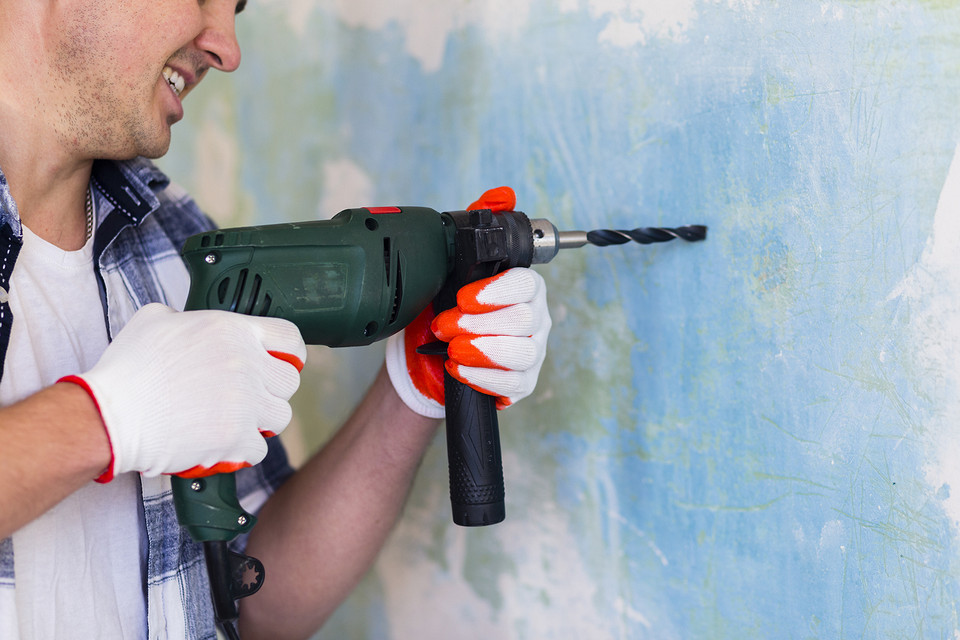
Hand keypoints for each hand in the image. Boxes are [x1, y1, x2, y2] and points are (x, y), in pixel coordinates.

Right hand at [59, 303, 305, 480]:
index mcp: (233, 331)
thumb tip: (190, 323)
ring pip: (281, 417)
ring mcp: (245, 403)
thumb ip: (186, 317)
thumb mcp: (155, 320)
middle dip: (273, 390)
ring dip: (263, 422)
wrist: (110, 416)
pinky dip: (244, 451)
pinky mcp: (236, 439)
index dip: (290, 353)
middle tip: (251, 397)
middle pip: (289, 382)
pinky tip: (223, 443)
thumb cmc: (128, 369)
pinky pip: (260, 449)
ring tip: (238, 421)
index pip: (289, 337)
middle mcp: (246, 364)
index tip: (285, 362)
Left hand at [385, 187, 550, 415]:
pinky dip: (484, 377)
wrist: (431, 353)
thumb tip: (501, 198)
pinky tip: (459, 368)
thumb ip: (473, 230)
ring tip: (452, 349)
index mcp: (522, 287)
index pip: (526, 284)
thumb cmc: (447, 307)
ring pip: (523, 351)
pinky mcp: (522, 382)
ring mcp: (531, 351)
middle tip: (445, 326)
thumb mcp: (450, 267)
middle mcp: (534, 318)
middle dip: (478, 323)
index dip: (495, 291)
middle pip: (524, 319)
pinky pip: (513, 383)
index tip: (463, 298)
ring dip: (482, 351)